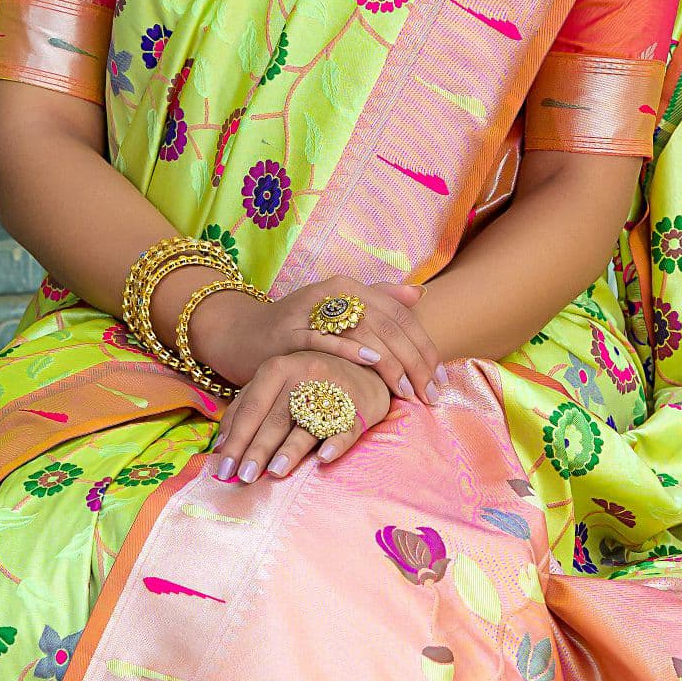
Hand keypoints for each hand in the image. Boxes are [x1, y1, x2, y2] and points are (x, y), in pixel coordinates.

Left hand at [215, 351, 390, 485]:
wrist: (362, 369)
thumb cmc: (308, 381)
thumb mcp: (273, 383)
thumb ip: (245, 407)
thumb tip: (221, 445)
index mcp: (277, 368)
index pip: (251, 409)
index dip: (236, 440)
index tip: (223, 469)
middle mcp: (302, 375)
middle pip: (276, 419)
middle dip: (258, 450)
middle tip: (244, 477)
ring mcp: (332, 390)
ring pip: (307, 425)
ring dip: (290, 449)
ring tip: (275, 472)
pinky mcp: (357, 408)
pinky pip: (344, 428)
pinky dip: (335, 443)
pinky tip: (323, 457)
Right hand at [270, 276, 441, 402]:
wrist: (242, 334)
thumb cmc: (296, 328)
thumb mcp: (337, 310)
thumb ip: (377, 300)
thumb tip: (417, 293)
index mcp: (351, 287)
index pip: (401, 315)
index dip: (425, 347)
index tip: (439, 379)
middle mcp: (334, 292)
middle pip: (390, 325)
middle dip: (415, 362)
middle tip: (430, 393)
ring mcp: (312, 310)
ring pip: (365, 331)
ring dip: (392, 363)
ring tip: (408, 390)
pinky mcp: (291, 331)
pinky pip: (326, 338)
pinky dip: (351, 348)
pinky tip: (372, 361)